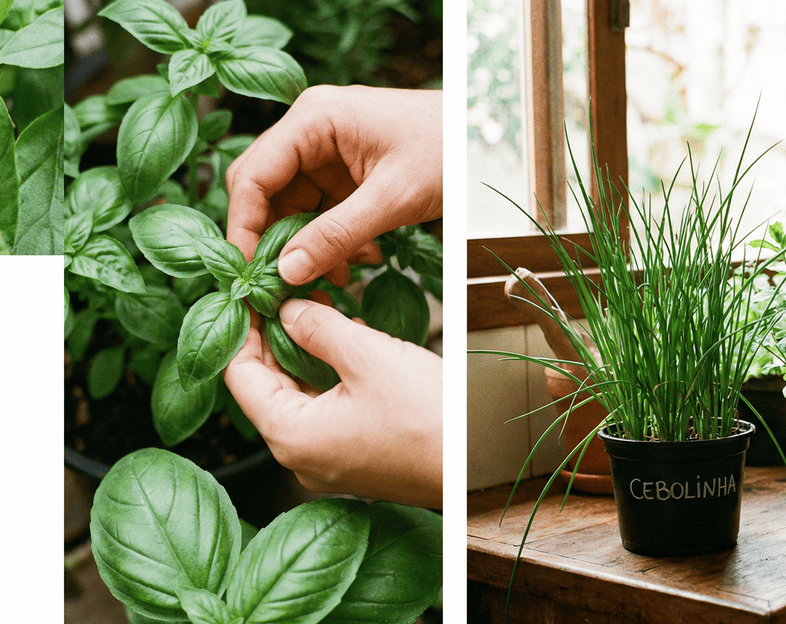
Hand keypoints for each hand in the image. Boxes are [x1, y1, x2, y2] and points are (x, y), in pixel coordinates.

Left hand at [224, 298, 441, 508]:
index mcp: (291, 435)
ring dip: (305, 356)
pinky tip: (347, 347)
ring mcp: (328, 462)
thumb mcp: (368, 356)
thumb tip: (288, 310)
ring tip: (318, 312)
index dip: (242, 330)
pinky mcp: (354, 460)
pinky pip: (326, 414)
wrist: (475, 464)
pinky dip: (328, 379)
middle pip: (268, 388)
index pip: (240, 375)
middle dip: (275, 339)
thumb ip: (318, 327)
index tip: (251, 296)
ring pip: (299, 399)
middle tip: (286, 296)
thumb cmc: (428, 420)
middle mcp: (301, 457)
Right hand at [225, 85, 442, 285]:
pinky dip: (333, 241)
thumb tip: (288, 272)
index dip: (244, 227)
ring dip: (310, 247)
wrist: (485, 138)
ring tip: (338, 279)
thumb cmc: (447, 149)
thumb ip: (338, 235)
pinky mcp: (346, 173)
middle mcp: (312, 131)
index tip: (249, 274)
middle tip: (286, 286)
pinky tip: (359, 262)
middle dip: (277, 242)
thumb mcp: (393, 197)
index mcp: (313, 119)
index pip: (253, 175)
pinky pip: (322, 211)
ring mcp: (328, 151)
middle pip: (266, 193)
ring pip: (294, 207)